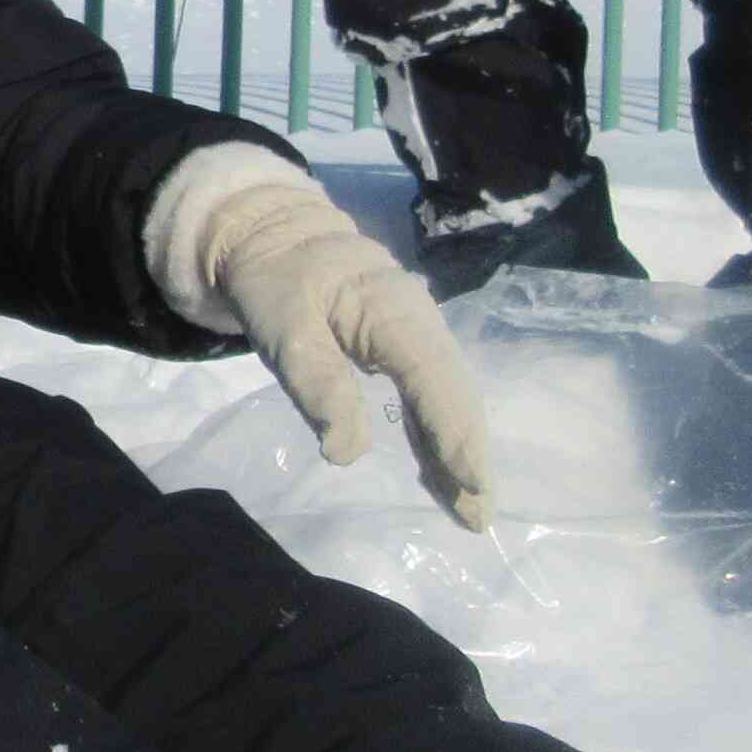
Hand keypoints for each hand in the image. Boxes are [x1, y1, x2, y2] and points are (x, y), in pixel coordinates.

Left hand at [200, 181, 493, 530]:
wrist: (272, 234)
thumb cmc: (275, 281)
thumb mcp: (282, 329)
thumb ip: (317, 384)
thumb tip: (347, 451)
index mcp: (394, 311)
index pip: (434, 379)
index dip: (454, 435)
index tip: (472, 485)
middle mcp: (420, 322)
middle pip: (455, 394)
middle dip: (469, 456)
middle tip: (479, 517)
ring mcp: (418, 333)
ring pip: (449, 397)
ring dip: (460, 452)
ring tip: (470, 510)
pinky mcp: (406, 347)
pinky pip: (431, 394)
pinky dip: (440, 434)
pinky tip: (444, 474)